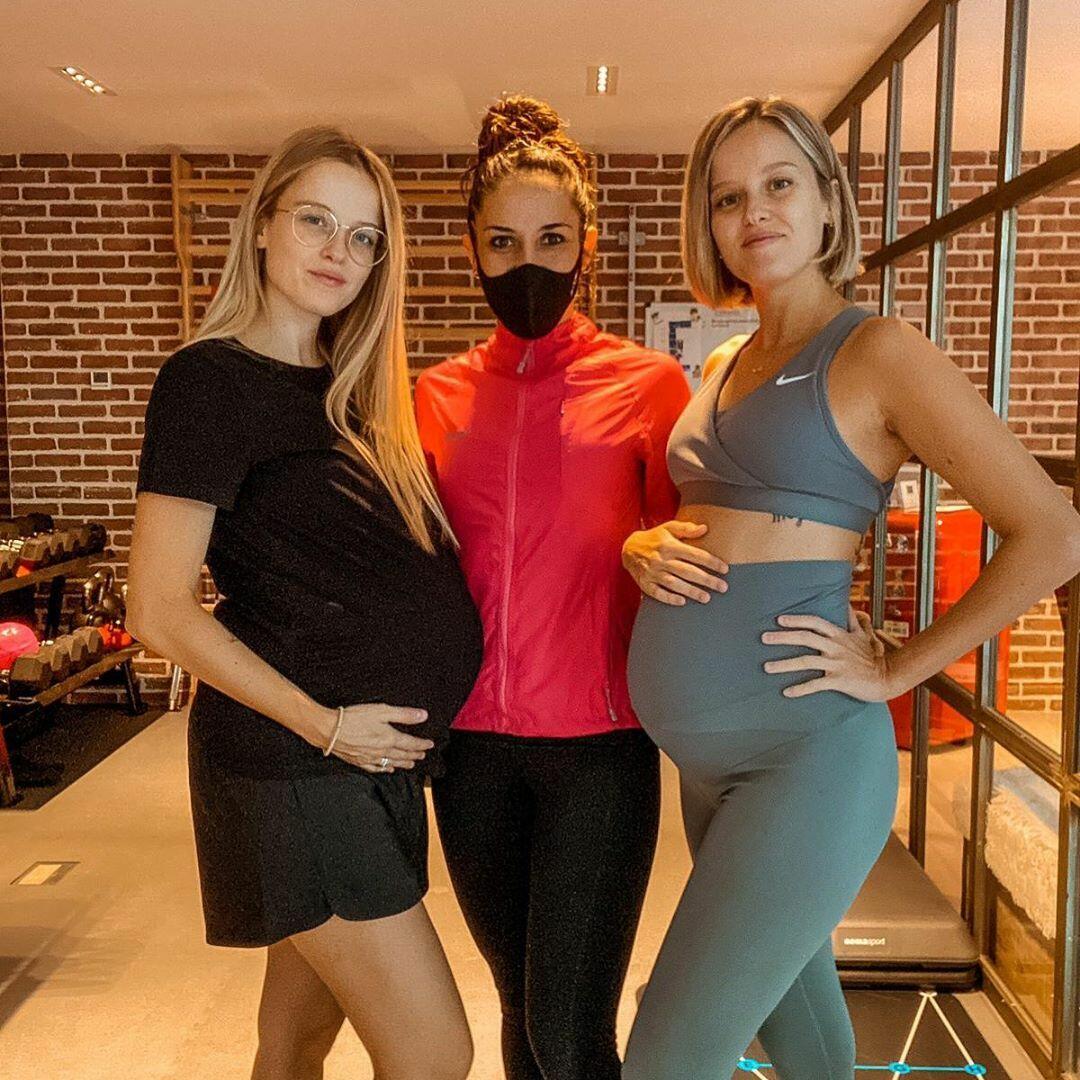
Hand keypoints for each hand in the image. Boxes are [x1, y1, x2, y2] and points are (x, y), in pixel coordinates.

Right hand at [327, 703, 433, 772]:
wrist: (328, 730)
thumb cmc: (354, 718)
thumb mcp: (382, 710)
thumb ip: (404, 714)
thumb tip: (424, 716)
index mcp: (389, 738)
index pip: (411, 743)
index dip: (422, 744)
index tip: (430, 744)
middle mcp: (381, 751)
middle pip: (403, 754)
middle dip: (415, 754)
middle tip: (423, 755)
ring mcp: (370, 758)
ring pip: (391, 762)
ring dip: (403, 763)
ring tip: (411, 764)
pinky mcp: (358, 761)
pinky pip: (376, 768)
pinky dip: (385, 769)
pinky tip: (388, 769)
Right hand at [621, 521, 728, 605]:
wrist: (628, 548)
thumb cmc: (654, 538)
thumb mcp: (668, 528)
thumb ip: (686, 528)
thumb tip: (705, 528)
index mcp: (669, 545)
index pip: (694, 554)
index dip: (711, 562)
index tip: (725, 569)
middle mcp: (661, 559)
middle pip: (687, 571)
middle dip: (706, 580)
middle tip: (723, 587)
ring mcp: (652, 572)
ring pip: (674, 584)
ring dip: (691, 591)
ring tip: (707, 598)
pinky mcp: (644, 583)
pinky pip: (657, 593)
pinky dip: (669, 598)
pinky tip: (682, 602)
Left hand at [761, 605, 894, 701]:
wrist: (889, 677)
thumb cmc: (873, 656)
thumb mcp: (863, 634)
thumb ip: (852, 620)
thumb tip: (848, 604)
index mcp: (839, 635)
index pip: (815, 622)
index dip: (797, 619)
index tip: (779, 619)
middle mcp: (836, 647)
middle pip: (805, 637)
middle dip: (782, 637)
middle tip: (763, 638)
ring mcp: (837, 664)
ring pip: (806, 661)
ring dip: (784, 664)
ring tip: (766, 667)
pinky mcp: (839, 681)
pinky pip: (816, 685)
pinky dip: (800, 688)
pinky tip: (786, 692)